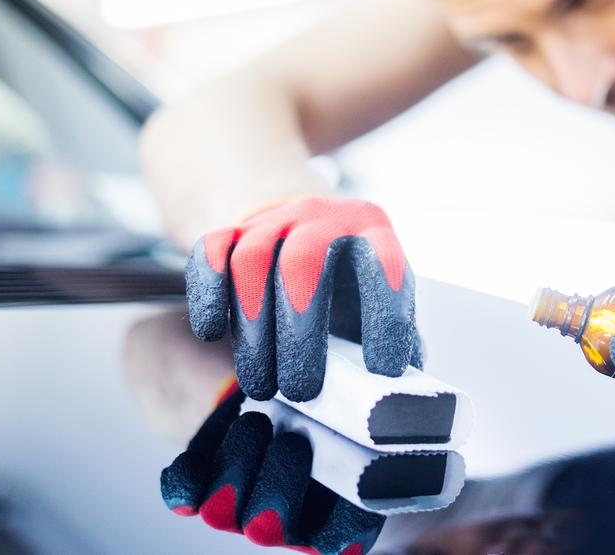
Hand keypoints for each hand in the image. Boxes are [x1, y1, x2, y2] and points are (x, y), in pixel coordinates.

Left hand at [161, 384, 384, 552]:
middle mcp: (288, 516)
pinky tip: (192, 468)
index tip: (344, 503)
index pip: (345, 538)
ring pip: (227, 513)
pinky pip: (184, 495)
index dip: (343, 531)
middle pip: (274, 529)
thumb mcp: (369, 386)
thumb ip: (393, 386)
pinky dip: (185, 484)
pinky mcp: (200, 483)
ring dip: (238, 468)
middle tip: (294, 440)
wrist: (270, 378)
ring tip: (257, 422)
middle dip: (281, 485)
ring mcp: (240, 504)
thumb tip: (419, 361)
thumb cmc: (333, 385)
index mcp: (337, 504)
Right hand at [186, 197, 420, 401]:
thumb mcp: (381, 299)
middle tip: (302, 391)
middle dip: (300, 334)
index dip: (386, 319)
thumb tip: (407, 397)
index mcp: (372, 232)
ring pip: (251, 261)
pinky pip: (210, 251)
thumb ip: (399, 338)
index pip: (385, 267)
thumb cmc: (351, 283)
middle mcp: (322, 217)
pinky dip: (207, 293)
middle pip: (304, 264)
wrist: (302, 228)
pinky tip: (211, 333)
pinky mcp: (231, 230)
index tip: (382, 371)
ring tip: (261, 385)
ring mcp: (273, 221)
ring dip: (252, 329)